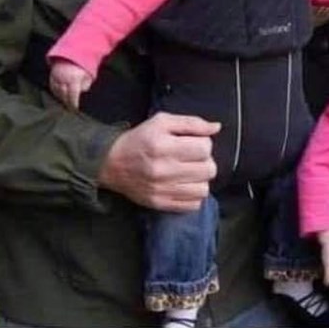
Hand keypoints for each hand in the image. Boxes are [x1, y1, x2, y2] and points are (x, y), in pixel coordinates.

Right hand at [49, 60, 92, 109]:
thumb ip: (86, 85)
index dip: (73, 104)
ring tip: (66, 102)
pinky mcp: (52, 75)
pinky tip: (60, 95)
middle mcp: (64, 79)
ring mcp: (57, 77)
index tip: (74, 109)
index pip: (73, 96)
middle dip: (67, 103)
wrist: (73, 53)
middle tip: (70, 108)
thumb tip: (82, 92)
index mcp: (74, 79)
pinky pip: (53, 87)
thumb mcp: (89, 75)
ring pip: (57, 92)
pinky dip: (56, 92)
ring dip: (61, 98)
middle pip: (64, 96)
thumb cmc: (82, 65)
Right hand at [98, 111, 220, 211]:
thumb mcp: (162, 122)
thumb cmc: (140, 138)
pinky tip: (184, 185)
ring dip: (201, 179)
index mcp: (164, 146)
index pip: (204, 148)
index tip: (194, 142)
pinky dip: (193, 195)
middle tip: (193, 157)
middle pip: (208, 170)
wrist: (112, 163)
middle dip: (205, 161)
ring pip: (203, 189)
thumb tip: (216, 128)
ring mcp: (162, 191)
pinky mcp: (160, 204)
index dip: (204, 143)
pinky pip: (193, 205)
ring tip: (190, 172)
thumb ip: (191, 123)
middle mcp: (163, 170)